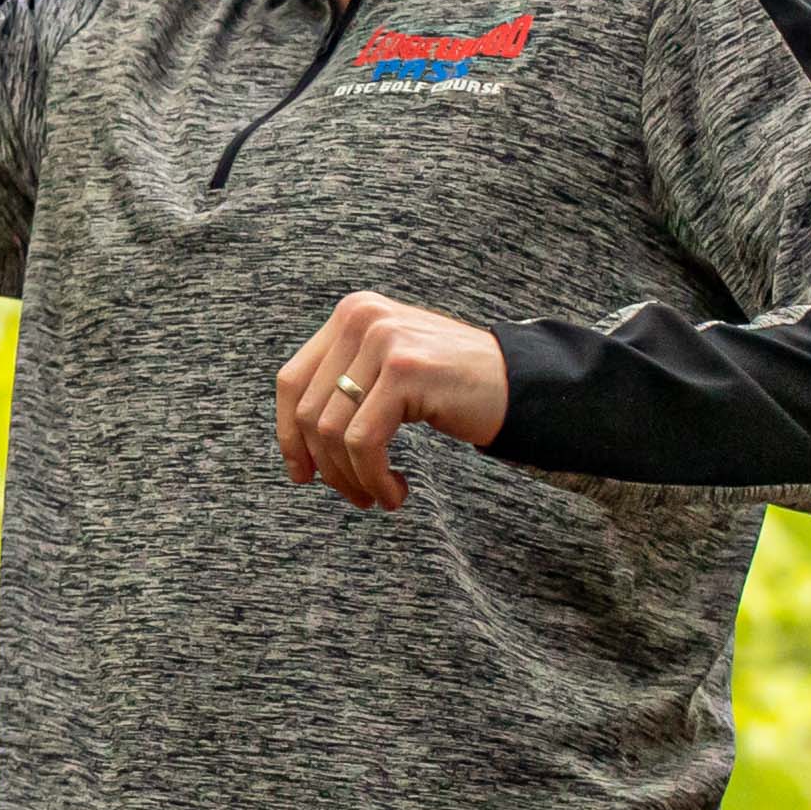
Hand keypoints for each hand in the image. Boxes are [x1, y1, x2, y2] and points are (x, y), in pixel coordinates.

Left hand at [277, 291, 510, 509]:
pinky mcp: (404, 370)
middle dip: (326, 467)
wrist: (522, 384)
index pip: (291, 381)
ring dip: (353, 479)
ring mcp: (383, 340)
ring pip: (332, 432)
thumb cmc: (453, 387)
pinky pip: (363, 442)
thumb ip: (344, 385)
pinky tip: (396, 491)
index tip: (302, 475)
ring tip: (379, 495)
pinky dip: (373, 478)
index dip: (288, 435)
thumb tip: (295, 440)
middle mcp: (361, 317)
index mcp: (351, 313)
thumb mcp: (387, 372)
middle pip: (308, 411)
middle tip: (355, 496)